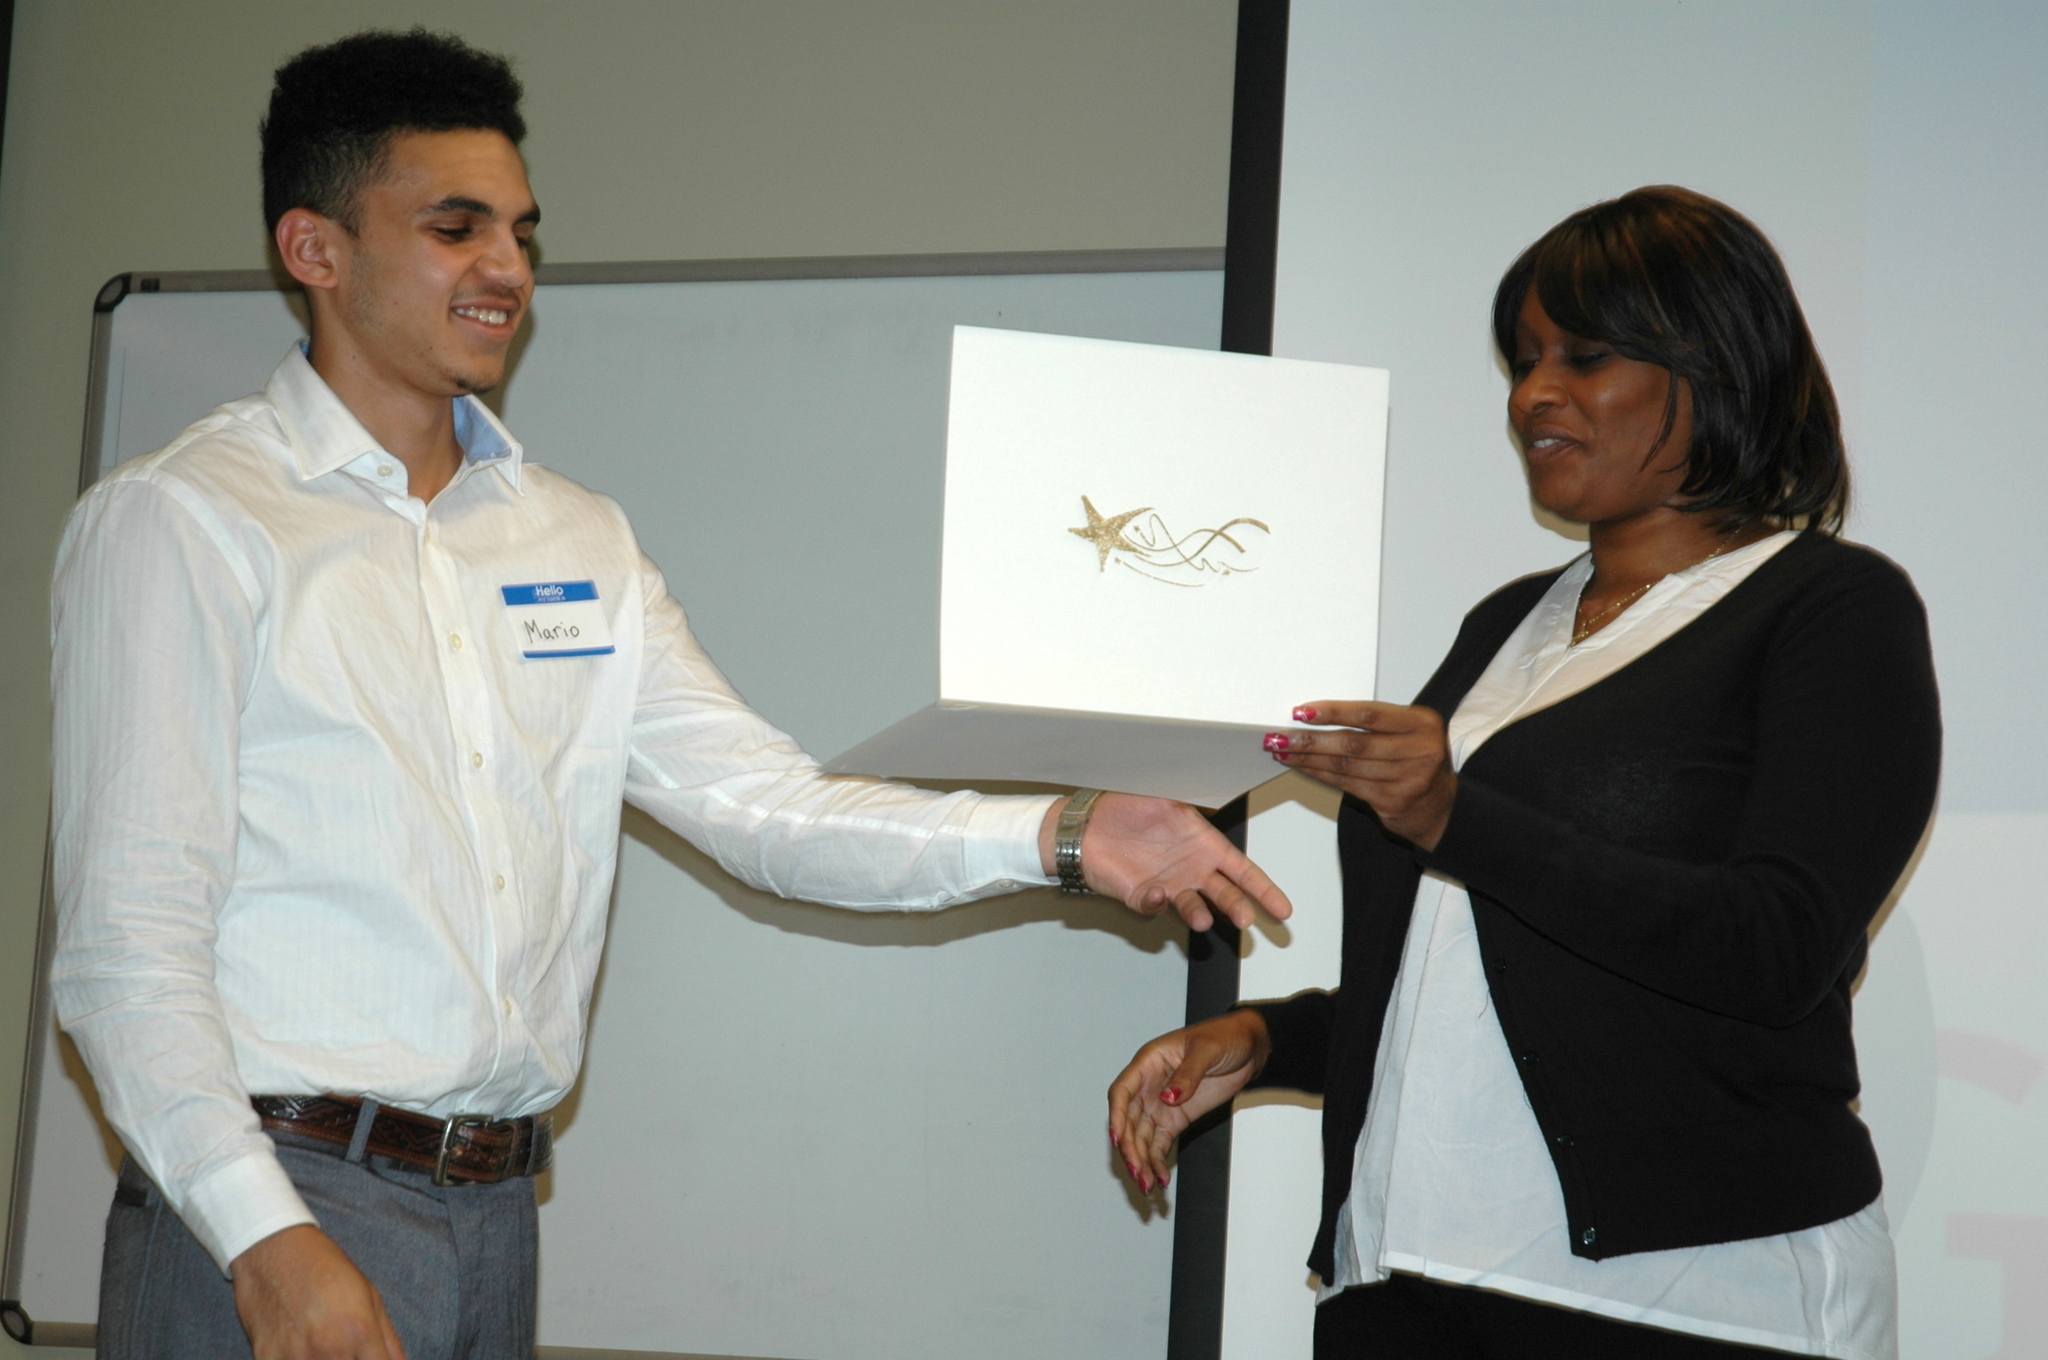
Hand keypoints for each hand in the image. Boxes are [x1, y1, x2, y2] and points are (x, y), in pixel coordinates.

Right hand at [230, 1225, 405, 1359]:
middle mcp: (329, 1350)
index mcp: (360, 1333)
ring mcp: (295, 1359)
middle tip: (347, 1347)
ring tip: (322, 1346)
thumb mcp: (369, 1297)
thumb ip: (389, 1342)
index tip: (372, 1359)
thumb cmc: (325, 1269)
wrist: (273, 1251)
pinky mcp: (267, 1359)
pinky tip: (299, 1348)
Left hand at [1040, 793, 1292, 930]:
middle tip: (1246, 920)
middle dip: (1237, 907)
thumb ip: (1190, 802)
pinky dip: (1157, 904)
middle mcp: (1190, 869)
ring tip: (1203, 920)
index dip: (1263, 890)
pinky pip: (1154, 906)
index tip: (1283, 910)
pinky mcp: (1141, 896)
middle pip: (1224, 893)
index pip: (1241, 870)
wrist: (1086, 824)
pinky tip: (1158, 894)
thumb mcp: (1165, 795)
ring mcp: (1168, 885)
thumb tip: (1213, 794)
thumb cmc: (1125, 806)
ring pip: (1192, 906)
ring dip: (1199, 914)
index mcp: (1203, 844)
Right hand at [1107, 1009, 1270, 1191]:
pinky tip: (1162, 1179)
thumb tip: (1168, 1098)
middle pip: (1128, 1121)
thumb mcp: (1206, 1050)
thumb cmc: (1223, 1037)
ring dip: (1142, 1161)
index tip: (1117, 1138)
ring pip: (1141, 1138)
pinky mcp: (1175, 1119)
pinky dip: (1158, 1162)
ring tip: (1148, 1186)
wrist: (1247, 1047)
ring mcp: (1160, 1105)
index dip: (1116, 1115)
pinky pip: (1159, 1144)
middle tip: (1138, 1172)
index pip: (1122, 1091)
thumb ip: (1187, 1075)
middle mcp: (1148, 1086)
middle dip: (1130, 1148)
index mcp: (1149, 1063)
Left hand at [1266, 701, 1456, 850]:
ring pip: (1346, 766)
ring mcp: (1408, 779)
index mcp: (1422, 723)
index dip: (1333, 713)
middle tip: (1281, 736)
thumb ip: (1375, 722)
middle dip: (1311, 740)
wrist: (1439, 807)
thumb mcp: (1408, 732)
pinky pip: (1346, 785)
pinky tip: (1303, 768)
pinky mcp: (1393, 801)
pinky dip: (1320, 775)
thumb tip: (1318, 715)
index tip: (1302, 712)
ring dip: (1309, 759)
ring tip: (1283, 751)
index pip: (1370, 714)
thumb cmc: (1417, 761)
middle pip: (1354, 743)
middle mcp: (1419, 750)